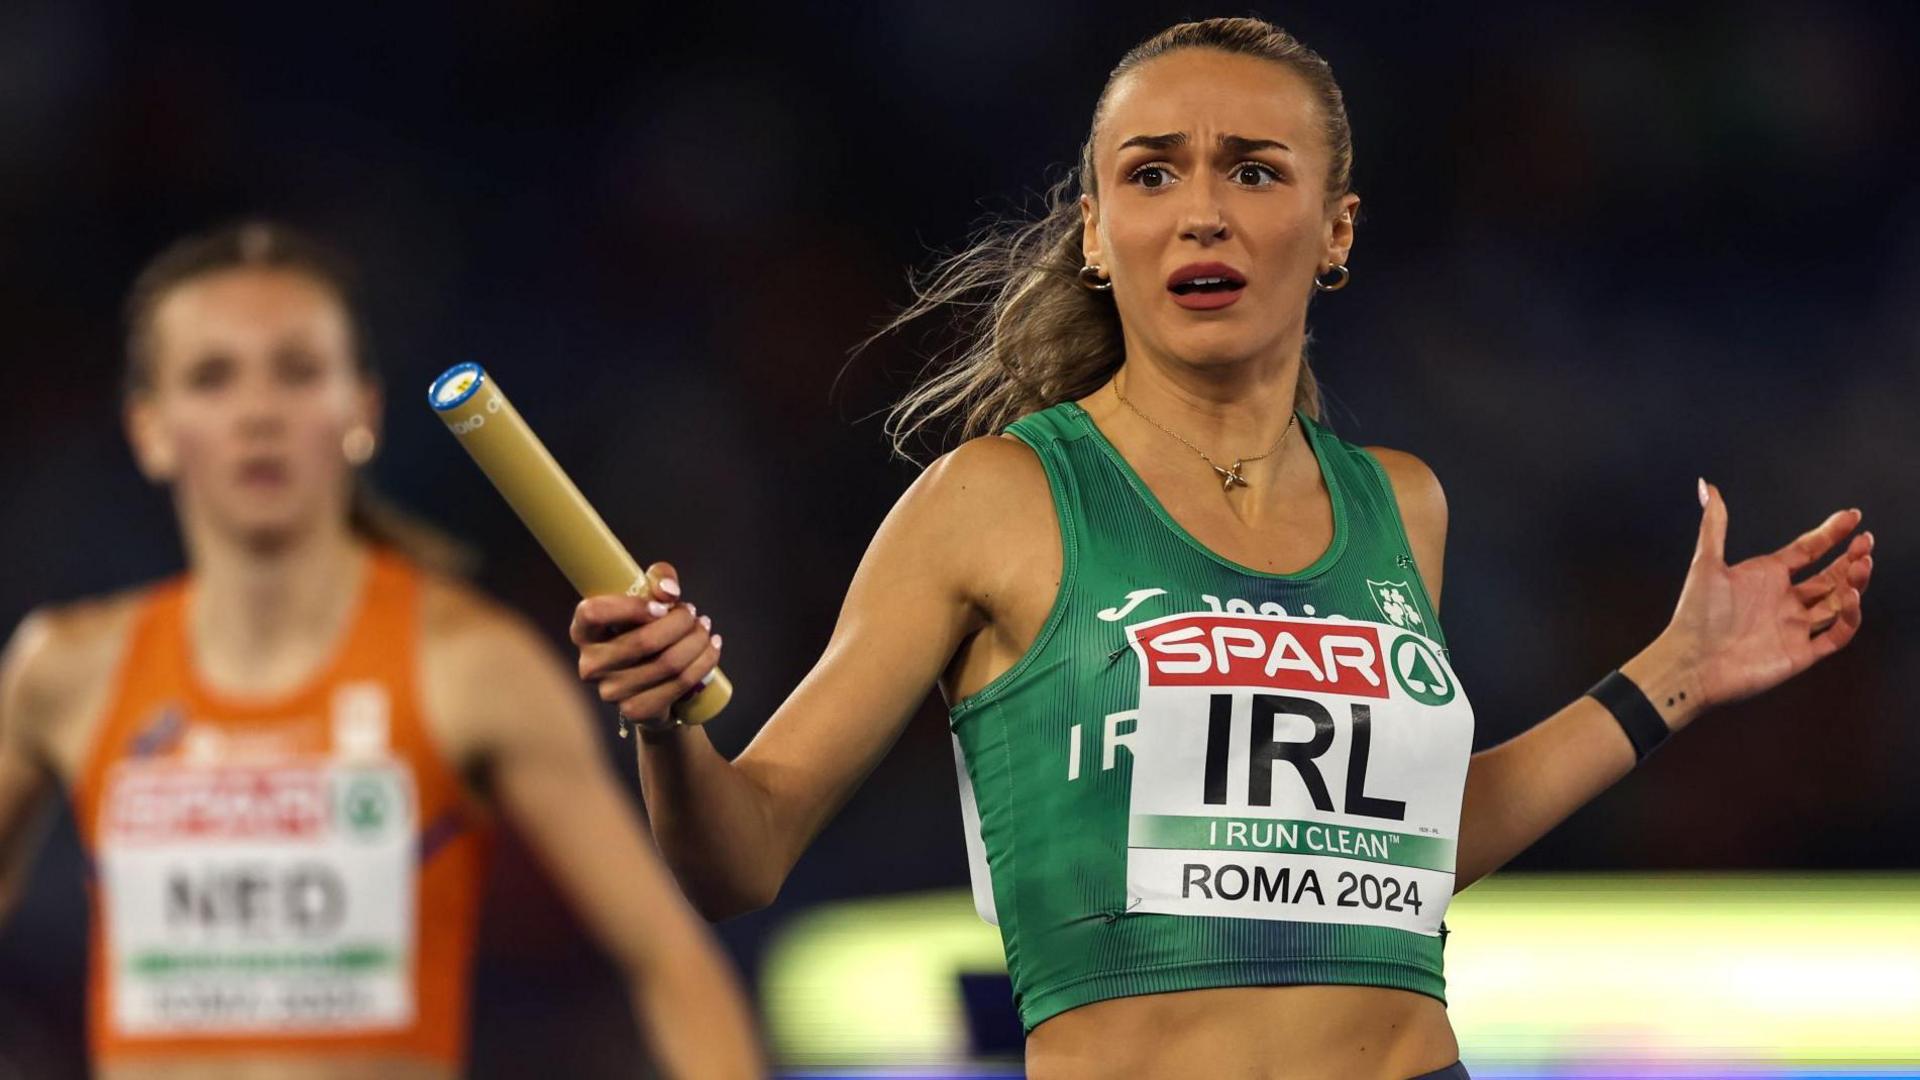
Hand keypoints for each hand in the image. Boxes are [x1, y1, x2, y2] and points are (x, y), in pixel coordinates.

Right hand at [570, 561, 722, 732]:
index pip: (593, 613)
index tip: (662, 606)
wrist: (649, 685)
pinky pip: (681, 683)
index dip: (630, 606)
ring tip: (705, 628)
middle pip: (644, 641)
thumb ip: (656, 581)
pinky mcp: (636, 710)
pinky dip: (704, 662)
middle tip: (693, 613)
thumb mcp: (645, 600)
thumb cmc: (642, 632)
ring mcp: (611, 692)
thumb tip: (669, 591)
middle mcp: (591, 664)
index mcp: (583, 632)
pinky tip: (713, 648)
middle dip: (680, 622)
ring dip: (697, 640)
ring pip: (668, 663)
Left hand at [1655, 479, 1872, 720]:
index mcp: (1766, 576)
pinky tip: (1852, 597)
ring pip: (1838, 602)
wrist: (1690, 662)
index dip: (1831, 533)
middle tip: (1866, 542)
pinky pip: (1836, 635)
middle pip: (1830, 576)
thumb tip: (1706, 484)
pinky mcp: (1801, 653)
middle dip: (1850, 559)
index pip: (1808, 550)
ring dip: (1854, 583)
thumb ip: (1714, 525)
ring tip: (1863, 563)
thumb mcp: (1706, 563)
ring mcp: (1794, 627)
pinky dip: (1849, 618)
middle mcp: (1784, 600)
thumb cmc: (1694, 614)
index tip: (1853, 516)